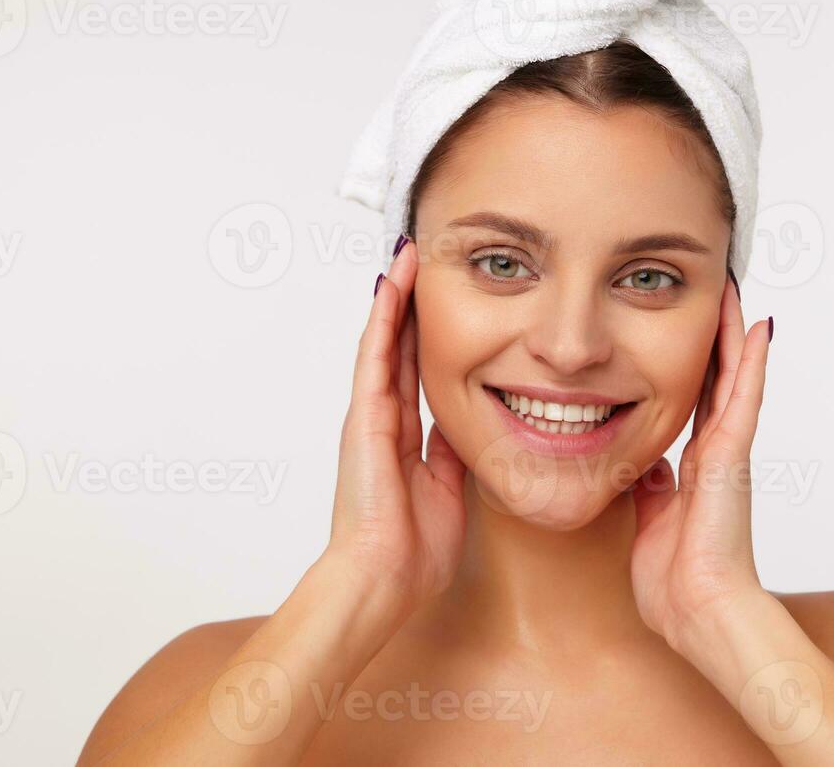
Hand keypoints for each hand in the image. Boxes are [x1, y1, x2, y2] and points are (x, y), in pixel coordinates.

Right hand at [328, 238, 466, 610]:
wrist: (382, 579)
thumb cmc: (411, 551)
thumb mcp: (447, 488)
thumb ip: (452, 454)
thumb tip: (468, 428)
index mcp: (402, 438)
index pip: (416, 371)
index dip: (424, 334)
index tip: (439, 299)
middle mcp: (381, 420)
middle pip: (397, 347)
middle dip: (410, 304)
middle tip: (421, 260)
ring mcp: (369, 416)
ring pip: (384, 342)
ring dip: (395, 297)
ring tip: (407, 255)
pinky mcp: (364, 417)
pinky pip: (375, 356)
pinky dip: (382, 318)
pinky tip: (391, 285)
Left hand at [629, 274, 772, 651]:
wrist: (700, 612)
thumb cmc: (677, 583)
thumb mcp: (649, 522)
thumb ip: (649, 491)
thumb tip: (643, 468)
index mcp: (696, 465)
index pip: (695, 397)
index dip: (695, 360)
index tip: (691, 324)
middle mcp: (716, 451)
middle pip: (718, 375)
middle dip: (716, 333)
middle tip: (717, 287)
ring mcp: (729, 451)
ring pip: (734, 375)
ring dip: (734, 330)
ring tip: (734, 287)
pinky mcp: (733, 456)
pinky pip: (743, 398)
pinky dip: (751, 360)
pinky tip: (757, 324)